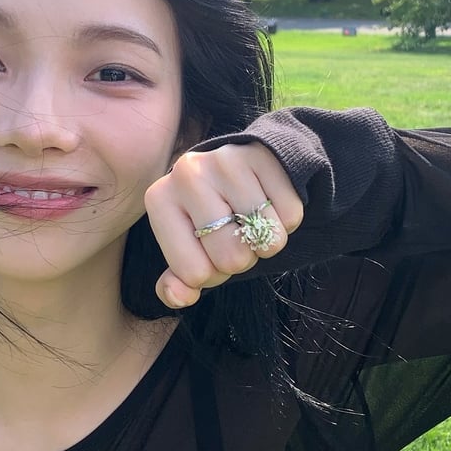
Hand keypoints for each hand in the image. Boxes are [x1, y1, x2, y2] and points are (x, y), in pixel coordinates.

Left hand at [144, 143, 303, 307]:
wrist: (239, 164)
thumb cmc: (210, 215)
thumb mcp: (187, 247)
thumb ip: (178, 281)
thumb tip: (179, 297)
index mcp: (159, 200)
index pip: (195, 273)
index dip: (212, 274)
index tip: (211, 251)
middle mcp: (186, 174)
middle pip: (232, 258)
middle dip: (243, 258)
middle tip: (238, 236)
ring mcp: (225, 160)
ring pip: (266, 239)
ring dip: (267, 241)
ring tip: (255, 220)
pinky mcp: (263, 154)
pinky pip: (291, 215)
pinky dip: (287, 220)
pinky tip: (271, 202)